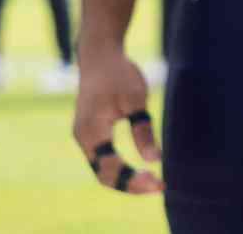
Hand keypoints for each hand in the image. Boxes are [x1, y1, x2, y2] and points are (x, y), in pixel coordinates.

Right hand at [72, 47, 161, 193]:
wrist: (99, 56)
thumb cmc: (119, 74)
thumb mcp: (136, 100)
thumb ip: (143, 130)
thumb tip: (155, 159)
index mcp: (91, 132)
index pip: (111, 169)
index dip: (134, 181)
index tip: (159, 183)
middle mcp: (83, 139)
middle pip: (104, 175)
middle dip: (130, 185)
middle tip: (159, 186)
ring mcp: (83, 137)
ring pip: (101, 170)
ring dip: (124, 178)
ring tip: (152, 181)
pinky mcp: (89, 133)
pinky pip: (101, 159)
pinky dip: (118, 168)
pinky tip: (138, 168)